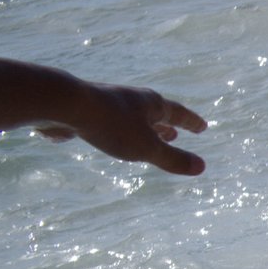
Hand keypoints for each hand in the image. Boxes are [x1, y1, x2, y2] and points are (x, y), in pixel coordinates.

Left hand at [37, 82, 206, 176]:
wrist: (64, 105)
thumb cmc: (111, 125)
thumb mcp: (146, 148)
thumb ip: (173, 158)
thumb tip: (201, 167)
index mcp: (151, 105)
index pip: (178, 114)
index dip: (192, 122)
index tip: (203, 126)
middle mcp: (132, 101)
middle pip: (154, 114)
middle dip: (165, 126)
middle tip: (176, 134)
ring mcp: (108, 104)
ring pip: (131, 118)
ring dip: (141, 128)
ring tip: (145, 136)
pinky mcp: (86, 113)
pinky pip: (107, 123)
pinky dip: (115, 131)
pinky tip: (105, 139)